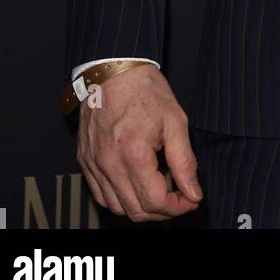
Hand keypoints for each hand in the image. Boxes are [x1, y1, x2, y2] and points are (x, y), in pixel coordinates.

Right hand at [76, 64, 201, 220]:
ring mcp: (93, 164)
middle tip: (178, 196)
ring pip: (116, 207)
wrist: (114, 69)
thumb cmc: (145, 90)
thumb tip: (193, 193)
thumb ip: (184, 161)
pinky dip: (120, 198)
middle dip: (162, 211)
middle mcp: (108, 164)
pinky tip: (136, 184)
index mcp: (133, 154)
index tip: (190, 199)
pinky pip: (100, 194)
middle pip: (135, 211)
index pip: (155, 201)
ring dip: (140, 206)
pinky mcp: (85, 161)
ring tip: (158, 189)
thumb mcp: (175, 121)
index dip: (177, 207)